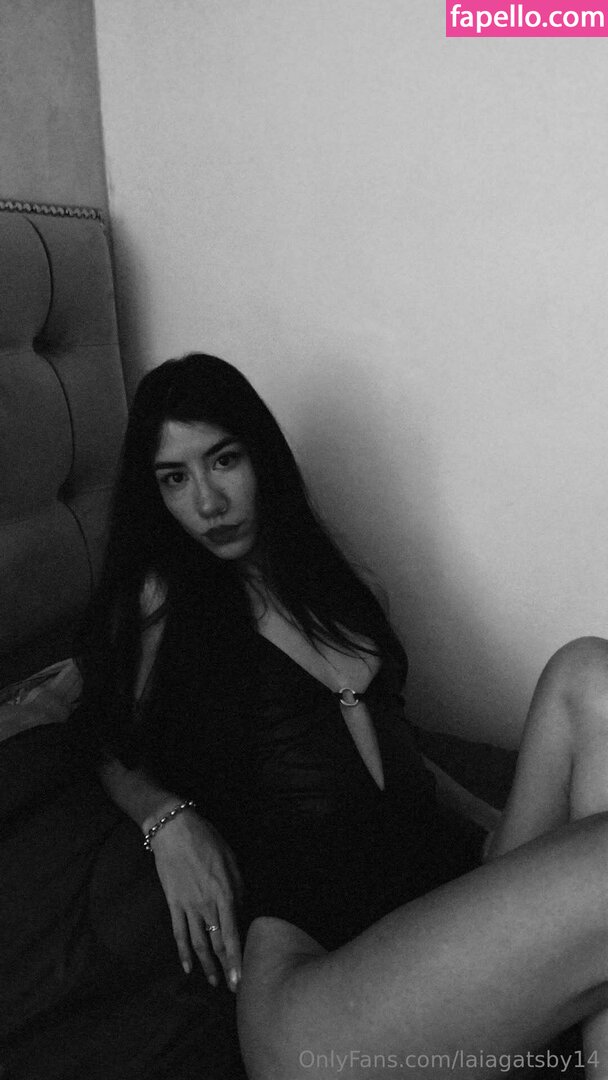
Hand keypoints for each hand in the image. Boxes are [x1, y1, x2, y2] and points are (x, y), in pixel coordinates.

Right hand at [148, 809, 242, 990]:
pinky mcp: (173, 904)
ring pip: (199, 943)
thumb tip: (241, 909)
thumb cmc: (206, 839)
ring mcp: (188, 906)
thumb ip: (239, 887)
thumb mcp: (231, 858)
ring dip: (206, 965)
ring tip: (214, 982)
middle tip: (233, 988)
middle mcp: (207, 905)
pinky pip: (179, 933)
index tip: (242, 979)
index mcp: (225, 893)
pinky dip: (183, 952)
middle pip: (217, 943)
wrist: (173, 830)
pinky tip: (187, 967)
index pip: (233, 934)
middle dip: (226, 967)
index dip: (237, 958)